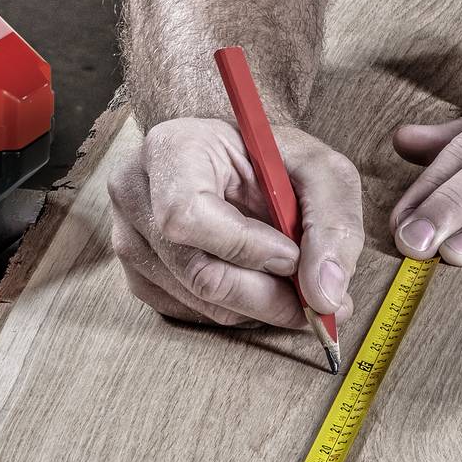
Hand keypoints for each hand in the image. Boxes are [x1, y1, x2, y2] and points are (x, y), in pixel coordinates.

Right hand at [108, 114, 361, 334]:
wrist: (238, 164)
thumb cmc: (272, 159)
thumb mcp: (318, 170)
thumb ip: (333, 223)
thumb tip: (325, 293)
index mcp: (171, 149)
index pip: (187, 216)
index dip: (243, 247)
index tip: (290, 255)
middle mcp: (135, 193)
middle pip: (196, 272)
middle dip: (265, 295)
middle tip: (315, 300)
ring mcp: (129, 237)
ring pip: (197, 300)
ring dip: (257, 305)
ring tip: (291, 284)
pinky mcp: (137, 274)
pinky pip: (188, 313)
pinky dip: (235, 310)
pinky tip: (256, 283)